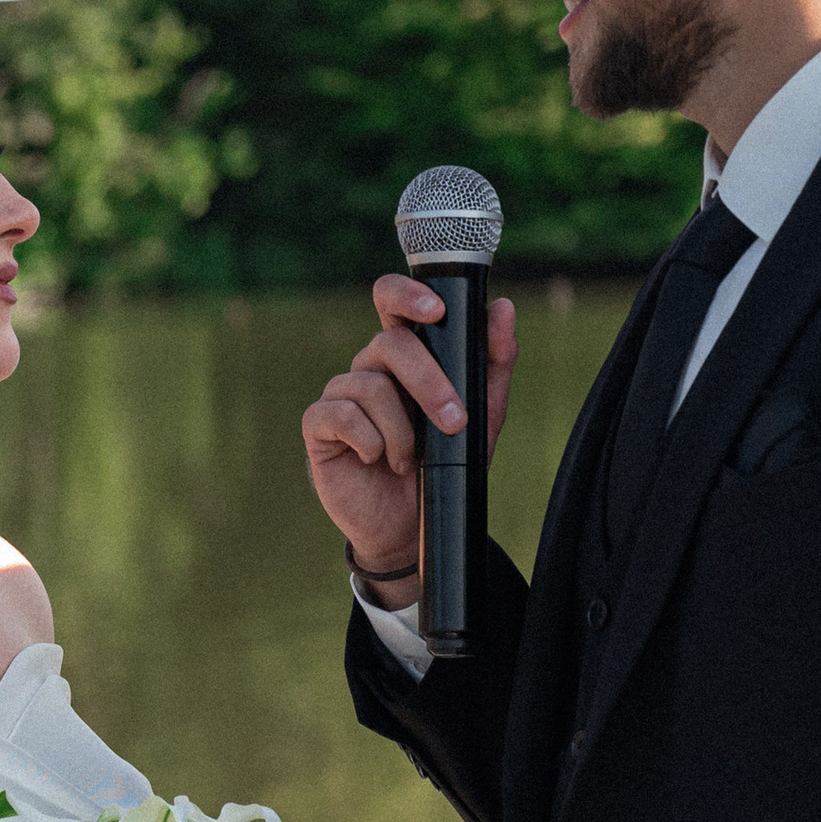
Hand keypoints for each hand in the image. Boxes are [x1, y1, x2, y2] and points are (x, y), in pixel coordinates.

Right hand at [302, 277, 518, 603]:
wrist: (412, 526)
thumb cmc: (444, 465)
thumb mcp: (483, 414)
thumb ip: (493, 362)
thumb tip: (502, 307)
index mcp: (404, 357)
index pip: (392, 302)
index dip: (407, 294)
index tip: (437, 311)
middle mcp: (369, 368)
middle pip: (389, 343)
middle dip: (428, 382)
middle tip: (453, 423)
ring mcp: (340, 396)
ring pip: (369, 385)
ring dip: (401, 428)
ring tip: (410, 460)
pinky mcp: (318, 428)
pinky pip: (340, 415)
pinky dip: (369, 440)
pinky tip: (378, 460)